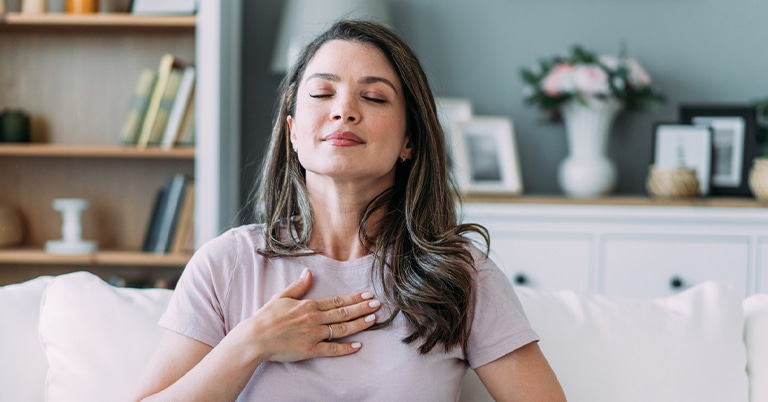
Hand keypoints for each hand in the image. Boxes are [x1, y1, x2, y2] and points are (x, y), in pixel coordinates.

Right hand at [239, 268, 380, 363]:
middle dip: (362, 308)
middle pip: (344, 313)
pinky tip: (358, 345)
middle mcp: (314, 318)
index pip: (337, 300)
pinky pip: (332, 349)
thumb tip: (308, 272)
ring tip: (373, 319)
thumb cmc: (266, 317)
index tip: (367, 294)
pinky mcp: (311, 350)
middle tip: (377, 304)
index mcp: (309, 305)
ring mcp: (314, 335)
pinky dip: (346, 348)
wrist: (255, 338)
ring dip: (359, 324)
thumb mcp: (282, 296)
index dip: (354, 297)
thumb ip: (298, 286)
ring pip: (342, 329)